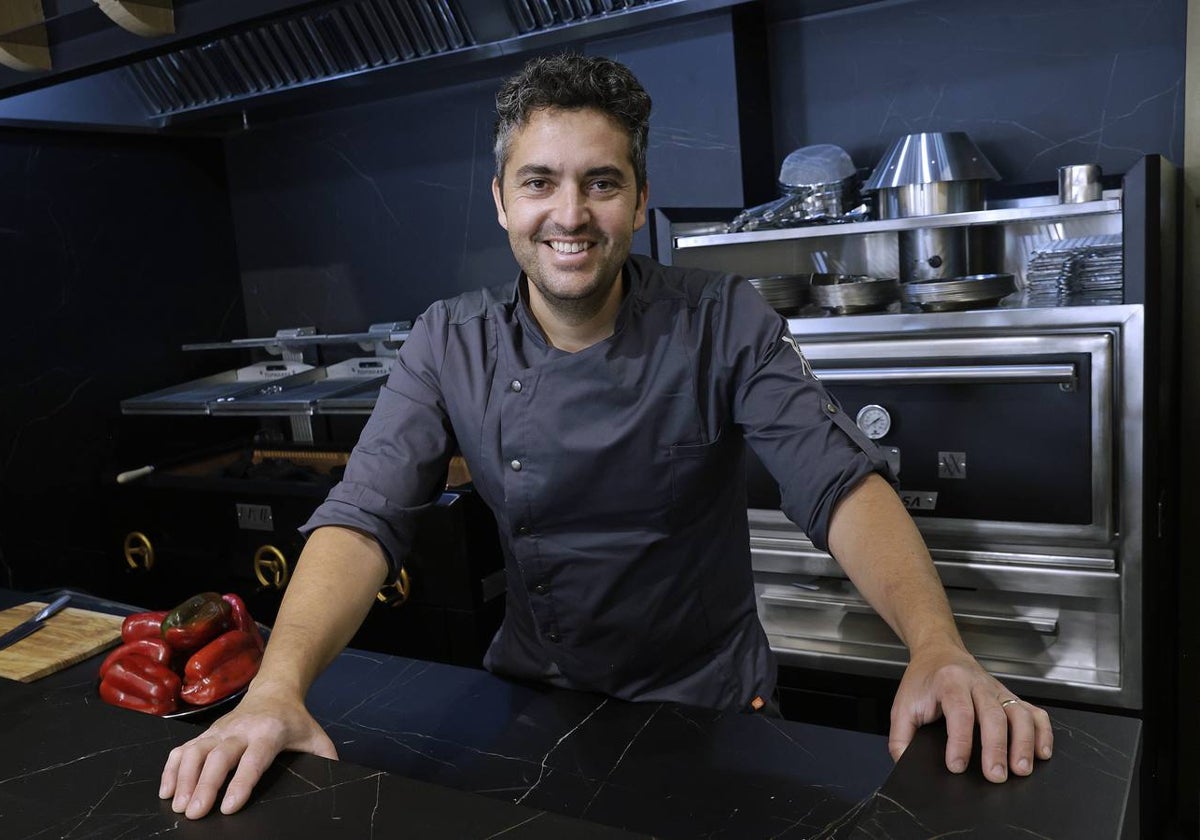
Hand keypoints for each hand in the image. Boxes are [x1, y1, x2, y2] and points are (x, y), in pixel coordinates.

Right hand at [159, 685, 337, 818]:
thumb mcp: (315, 738)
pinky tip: (166, 791)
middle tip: (194, 813)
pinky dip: (171, 769)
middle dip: (205, 785)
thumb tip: (335, 780)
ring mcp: (220, 729)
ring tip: (177, 806)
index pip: (254, 759)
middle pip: (218, 756)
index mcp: (269, 732)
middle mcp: (241, 729)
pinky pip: (182, 749)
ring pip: (195, 751)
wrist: (274, 690)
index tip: (229, 806)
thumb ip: (326, 759)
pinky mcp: (206, 732)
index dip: (241, 782)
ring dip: (183, 778)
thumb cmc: (295, 721)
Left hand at [888, 642, 1053, 781]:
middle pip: (993, 714)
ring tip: (1021, 769)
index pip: (959, 711)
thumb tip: (905, 764)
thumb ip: (900, 736)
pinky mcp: (1010, 696)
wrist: (939, 651)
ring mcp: (998, 690)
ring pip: (1019, 713)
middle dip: (996, 747)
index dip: (960, 741)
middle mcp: (977, 684)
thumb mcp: (902, 705)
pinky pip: (1034, 712)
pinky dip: (1043, 732)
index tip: (957, 766)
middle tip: (995, 776)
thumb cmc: (923, 680)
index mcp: (949, 682)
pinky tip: (1041, 753)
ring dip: (1024, 742)